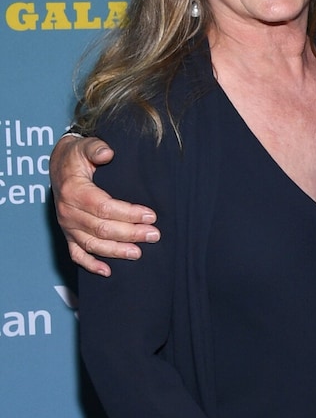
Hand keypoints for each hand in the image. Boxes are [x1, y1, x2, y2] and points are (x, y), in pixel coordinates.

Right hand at [50, 135, 159, 275]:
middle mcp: (68, 212)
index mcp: (74, 192)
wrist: (59, 166)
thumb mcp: (85, 146)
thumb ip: (96, 148)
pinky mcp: (68, 235)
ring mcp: (67, 226)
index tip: (150, 215)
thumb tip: (107, 153)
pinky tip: (108, 271)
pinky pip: (77, 254)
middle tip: (154, 235)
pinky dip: (91, 265)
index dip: (128, 214)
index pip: (104, 208)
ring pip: (92, 245)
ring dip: (116, 251)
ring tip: (139, 253)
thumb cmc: (77, 156)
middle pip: (102, 229)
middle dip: (130, 233)